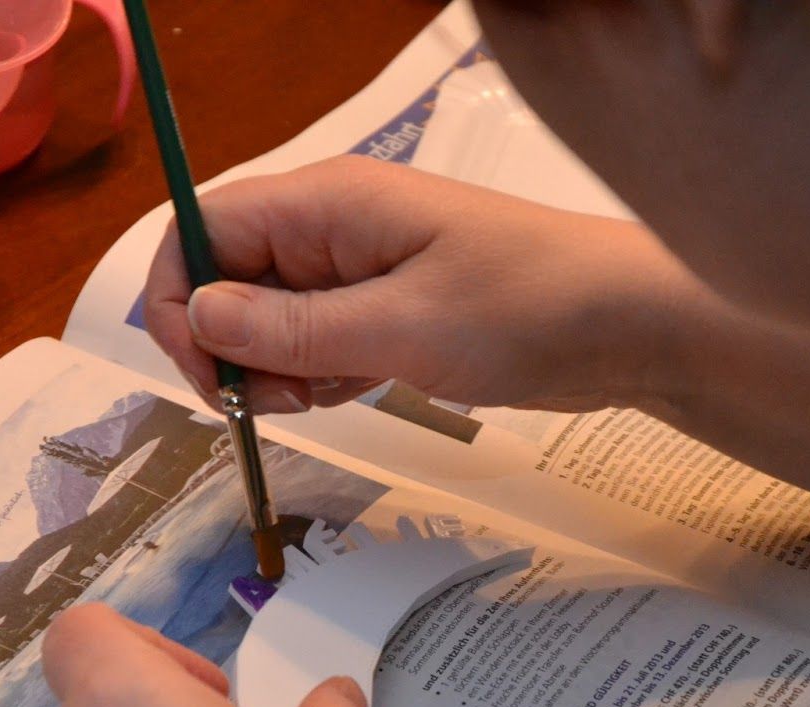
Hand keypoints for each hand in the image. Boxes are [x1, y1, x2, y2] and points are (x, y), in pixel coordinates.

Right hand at [143, 155, 722, 414]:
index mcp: (326, 204)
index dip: (181, 300)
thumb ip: (294, 328)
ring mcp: (360, 270)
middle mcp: (332, 228)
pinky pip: (317, 342)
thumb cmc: (528, 306)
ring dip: (277, 369)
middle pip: (229, 279)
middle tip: (280, 399)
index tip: (207, 375)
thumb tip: (198, 317)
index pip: (202, 231)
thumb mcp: (402, 327)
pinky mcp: (386, 310)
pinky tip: (361, 391)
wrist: (628, 326)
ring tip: (333, 394)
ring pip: (269, 320)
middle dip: (233, 347)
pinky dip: (319, 375)